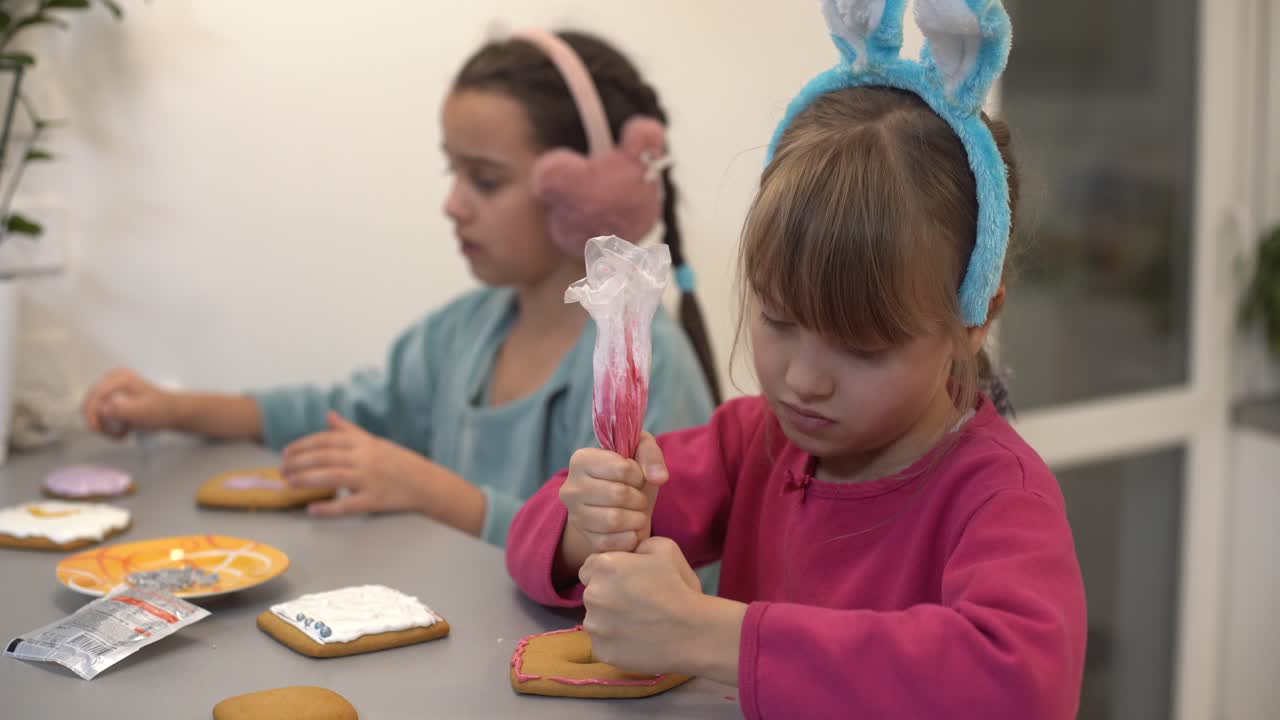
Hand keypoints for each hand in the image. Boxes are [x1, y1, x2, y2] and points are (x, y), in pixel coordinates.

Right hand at [82, 368, 177, 437]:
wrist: (173, 412)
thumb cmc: (161, 410)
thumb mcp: (142, 411)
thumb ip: (122, 410)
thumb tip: (103, 408)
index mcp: (120, 378)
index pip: (95, 395)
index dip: (92, 414)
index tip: (98, 430)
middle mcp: (112, 379)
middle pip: (90, 403)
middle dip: (100, 422)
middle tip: (115, 434)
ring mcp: (112, 388)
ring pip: (94, 411)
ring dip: (105, 426)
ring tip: (123, 432)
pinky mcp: (112, 398)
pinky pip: (100, 414)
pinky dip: (109, 425)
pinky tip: (124, 428)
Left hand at [281, 411, 446, 516]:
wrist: (428, 484)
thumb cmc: (400, 462)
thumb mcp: (375, 442)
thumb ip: (350, 431)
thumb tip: (329, 415)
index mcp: (365, 443)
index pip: (327, 440)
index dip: (303, 445)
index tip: (286, 452)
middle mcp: (366, 458)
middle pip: (325, 457)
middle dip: (299, 462)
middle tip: (281, 469)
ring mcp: (371, 480)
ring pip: (332, 477)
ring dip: (307, 480)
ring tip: (289, 482)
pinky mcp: (375, 501)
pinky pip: (348, 505)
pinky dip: (328, 508)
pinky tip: (312, 509)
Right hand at [560, 433, 667, 554]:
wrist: (618, 505)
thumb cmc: (628, 474)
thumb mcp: (639, 452)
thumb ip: (651, 455)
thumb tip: (659, 477)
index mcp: (581, 460)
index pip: (622, 468)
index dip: (639, 474)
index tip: (636, 476)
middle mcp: (571, 488)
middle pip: (619, 494)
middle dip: (640, 498)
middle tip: (640, 498)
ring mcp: (575, 516)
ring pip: (614, 520)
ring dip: (637, 518)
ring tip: (638, 513)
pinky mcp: (584, 539)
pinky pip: (611, 542)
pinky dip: (630, 537)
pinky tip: (632, 529)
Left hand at [579, 536, 702, 674]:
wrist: (693, 633)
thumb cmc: (680, 587)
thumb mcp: (664, 548)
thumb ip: (637, 545)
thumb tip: (630, 554)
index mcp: (603, 566)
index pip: (590, 568)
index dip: (609, 574)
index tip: (627, 582)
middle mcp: (591, 595)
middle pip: (592, 593)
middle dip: (608, 596)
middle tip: (636, 603)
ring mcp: (594, 626)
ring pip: (595, 620)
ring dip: (610, 620)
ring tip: (638, 624)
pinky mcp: (601, 651)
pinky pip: (602, 643)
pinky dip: (615, 642)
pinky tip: (637, 639)